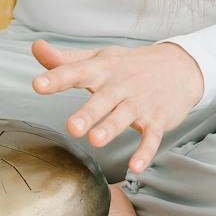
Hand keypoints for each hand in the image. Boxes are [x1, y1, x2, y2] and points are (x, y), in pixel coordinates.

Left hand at [30, 39, 203, 174]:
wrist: (179, 67)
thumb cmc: (129, 65)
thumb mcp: (99, 58)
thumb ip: (66, 60)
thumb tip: (36, 48)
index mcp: (102, 69)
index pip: (76, 71)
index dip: (56, 77)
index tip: (38, 85)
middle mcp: (120, 85)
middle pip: (102, 99)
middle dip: (88, 113)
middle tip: (71, 127)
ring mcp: (140, 103)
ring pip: (124, 117)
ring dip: (111, 128)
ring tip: (95, 141)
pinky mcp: (157, 119)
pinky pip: (151, 137)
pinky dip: (145, 152)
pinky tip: (135, 167)